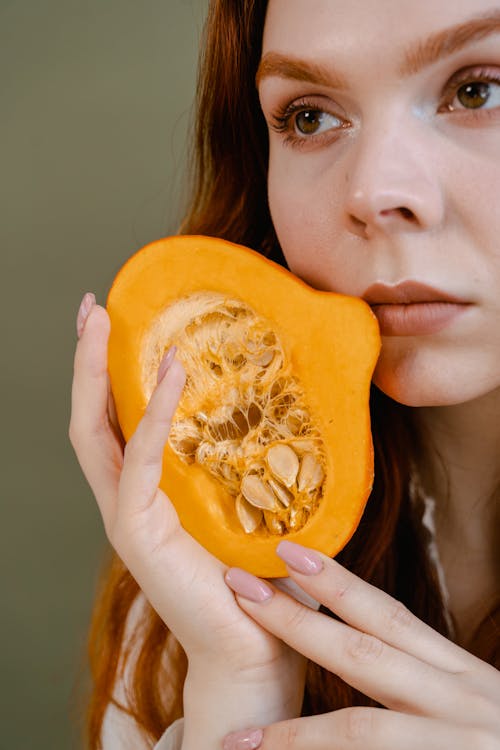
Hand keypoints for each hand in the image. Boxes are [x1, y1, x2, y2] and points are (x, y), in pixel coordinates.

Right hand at [69, 297, 305, 736]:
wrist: (256, 645)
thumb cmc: (257, 575)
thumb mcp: (248, 500)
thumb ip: (246, 459)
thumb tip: (283, 406)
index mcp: (148, 490)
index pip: (115, 420)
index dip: (106, 371)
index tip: (111, 323)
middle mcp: (127, 497)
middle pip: (91, 416)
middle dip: (87, 360)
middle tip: (92, 308)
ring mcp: (126, 515)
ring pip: (97, 431)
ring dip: (97, 373)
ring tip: (103, 324)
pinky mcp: (138, 533)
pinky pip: (142, 461)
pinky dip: (154, 414)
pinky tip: (170, 373)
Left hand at [223, 540, 499, 748]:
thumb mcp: (476, 707)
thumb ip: (426, 687)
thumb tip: (370, 665)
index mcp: (462, 676)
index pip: (390, 619)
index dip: (336, 584)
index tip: (288, 554)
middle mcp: (464, 699)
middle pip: (365, 653)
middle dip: (296, 620)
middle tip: (237, 587)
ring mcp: (464, 741)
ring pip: (367, 730)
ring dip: (298, 736)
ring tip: (241, 743)